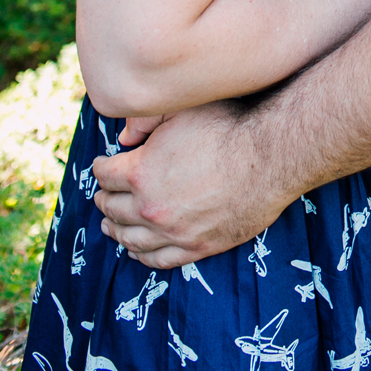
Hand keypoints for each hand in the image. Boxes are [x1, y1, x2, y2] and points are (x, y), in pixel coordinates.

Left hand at [93, 101, 289, 266]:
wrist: (269, 158)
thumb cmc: (228, 127)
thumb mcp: (182, 111)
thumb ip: (147, 122)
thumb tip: (125, 138)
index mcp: (140, 172)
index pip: (105, 174)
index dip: (101, 167)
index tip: (103, 165)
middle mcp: (150, 207)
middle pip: (112, 208)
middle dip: (104, 198)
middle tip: (102, 194)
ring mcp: (173, 232)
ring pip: (130, 238)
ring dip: (115, 230)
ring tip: (109, 225)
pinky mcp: (197, 248)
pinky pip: (157, 260)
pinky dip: (141, 255)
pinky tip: (136, 249)